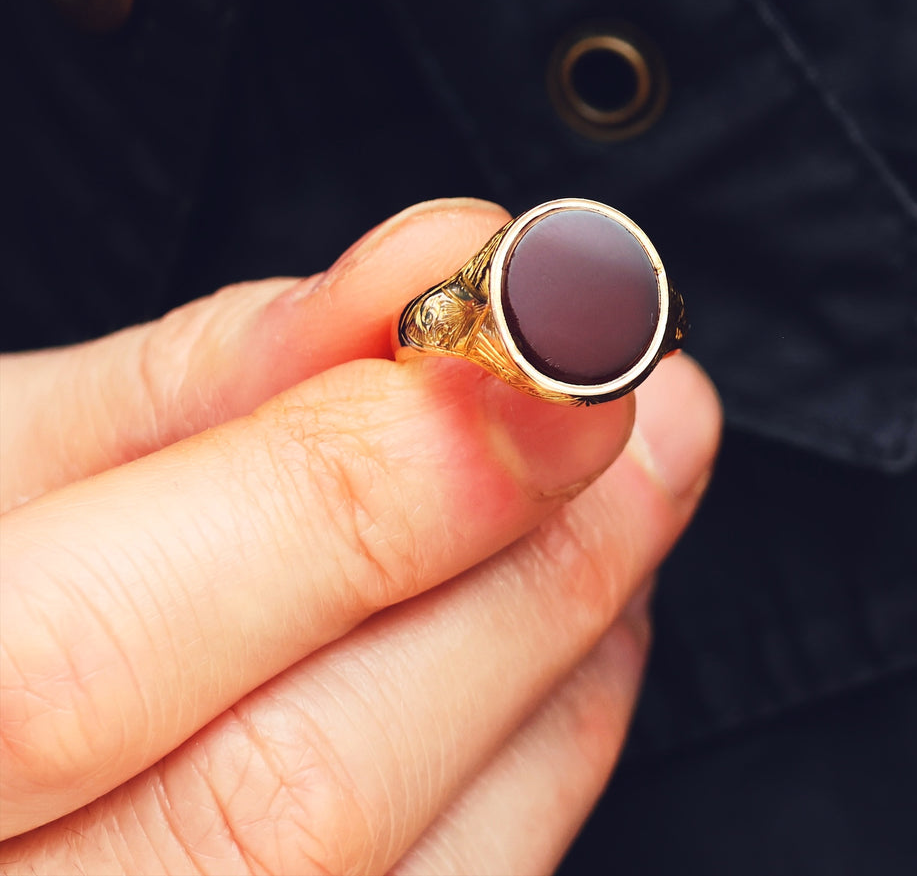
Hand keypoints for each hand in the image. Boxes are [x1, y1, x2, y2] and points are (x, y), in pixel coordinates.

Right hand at [0, 198, 720, 874]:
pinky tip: (559, 642)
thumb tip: (422, 282)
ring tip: (623, 499)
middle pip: (290, 802)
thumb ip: (201, 383)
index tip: (557, 344)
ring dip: (560, 660)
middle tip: (650, 416)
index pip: (98, 659)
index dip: (371, 487)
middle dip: (524, 572)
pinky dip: (540, 759)